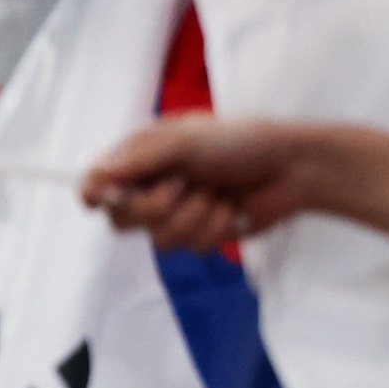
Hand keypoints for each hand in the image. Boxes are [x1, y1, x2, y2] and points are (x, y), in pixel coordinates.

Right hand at [79, 114, 337, 253]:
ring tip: (218, 194)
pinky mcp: (199, 233)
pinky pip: (190, 246)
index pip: (95, 184)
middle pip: (120, 220)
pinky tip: (232, 208)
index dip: (95, 195)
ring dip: (193, 217)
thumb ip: (139, 160)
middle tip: (181, 187)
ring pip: (157, 239)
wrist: (293, 167)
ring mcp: (175, 213)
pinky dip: (215, 227)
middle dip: (155, 208)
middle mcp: (152, 185)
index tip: (110, 198)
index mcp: (142, 157)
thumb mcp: (187, 140)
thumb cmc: (241, 141)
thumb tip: (97, 178)